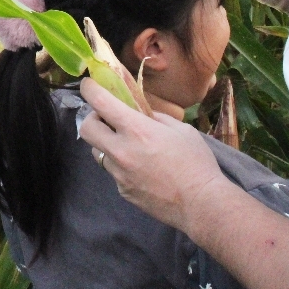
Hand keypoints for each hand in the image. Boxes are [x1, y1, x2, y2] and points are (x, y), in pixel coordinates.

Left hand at [78, 77, 226, 232]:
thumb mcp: (180, 129)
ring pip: (99, 152)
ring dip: (107, 144)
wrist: (202, 204)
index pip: (100, 102)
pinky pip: (114, 172)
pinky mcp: (123, 191)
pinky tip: (143, 170)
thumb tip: (140, 113)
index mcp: (136, 130)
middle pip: (86, 128)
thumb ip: (154, 117)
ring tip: (130, 146)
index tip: (89, 84)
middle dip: (93, 118)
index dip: (90, 89)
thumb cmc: (196, 163)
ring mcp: (119, 174)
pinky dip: (122, 166)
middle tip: (107, 119)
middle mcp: (121, 151)